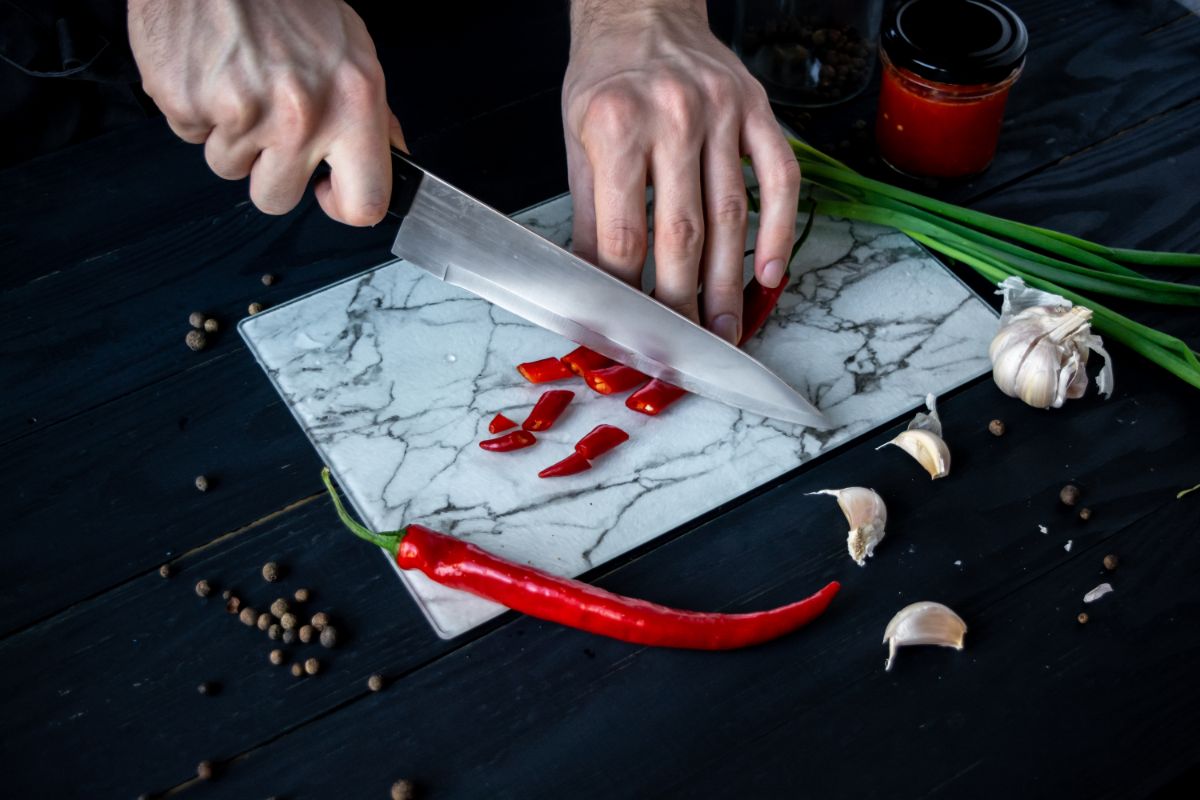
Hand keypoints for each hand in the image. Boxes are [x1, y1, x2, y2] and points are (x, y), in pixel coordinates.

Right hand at [128, 0, 405, 225]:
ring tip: (238, 81)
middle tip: (269, 122)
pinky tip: (210, 69)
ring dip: (230, 136)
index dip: (344, 207)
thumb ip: (371, 112)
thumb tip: (390, 156)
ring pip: (228, 168)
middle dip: (268, 171)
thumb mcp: (351, 48)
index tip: (329, 192)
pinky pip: (189, 134)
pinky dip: (195, 108)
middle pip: (276, 199)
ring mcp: (240, 113)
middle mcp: (300, 115)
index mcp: (352, 103)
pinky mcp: (186, 102)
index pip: (366, 202)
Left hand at [562, 0, 800, 343]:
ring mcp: (722, 110)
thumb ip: (589, 215)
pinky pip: (780, 178)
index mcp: (614, 124)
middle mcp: (670, 115)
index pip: (622, 232)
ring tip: (726, 328)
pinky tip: (770, 273)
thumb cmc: (606, 80)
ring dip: (729, 282)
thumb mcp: (577, 141)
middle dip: (683, 301)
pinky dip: (780, 231)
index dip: (625, 290)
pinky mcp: (758, 109)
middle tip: (686, 345)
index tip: (630, 327)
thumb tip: (593, 287)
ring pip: (731, 214)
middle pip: (681, 232)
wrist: (642, 10)